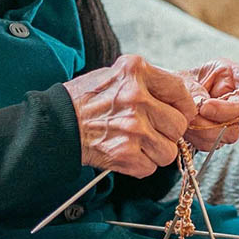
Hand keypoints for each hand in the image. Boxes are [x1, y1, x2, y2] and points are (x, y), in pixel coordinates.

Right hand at [63, 54, 197, 176]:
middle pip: (178, 125)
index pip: (181, 92)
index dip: (182, 107)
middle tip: (149, 130)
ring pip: (169, 151)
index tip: (175, 113)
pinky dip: (139, 165)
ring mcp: (132, 128)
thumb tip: (181, 101)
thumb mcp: (116, 74)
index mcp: (136, 71)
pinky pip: (150, 167)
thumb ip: (148, 82)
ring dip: (155, 152)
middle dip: (167, 132)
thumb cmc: (85, 99)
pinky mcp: (124, 153)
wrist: (57, 122)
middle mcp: (136, 98)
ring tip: (135, 143)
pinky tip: (124, 152)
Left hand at [176, 59, 238, 150]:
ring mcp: (230, 121)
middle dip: (226, 111)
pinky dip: (199, 137)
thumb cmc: (180, 85)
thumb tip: (202, 105)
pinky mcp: (218, 137)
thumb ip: (194, 89)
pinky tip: (189, 127)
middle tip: (204, 107)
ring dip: (209, 127)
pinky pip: (214, 143)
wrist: (168, 101)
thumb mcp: (185, 78)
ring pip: (232, 132)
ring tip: (190, 118)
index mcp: (233, 77)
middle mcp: (237, 100)